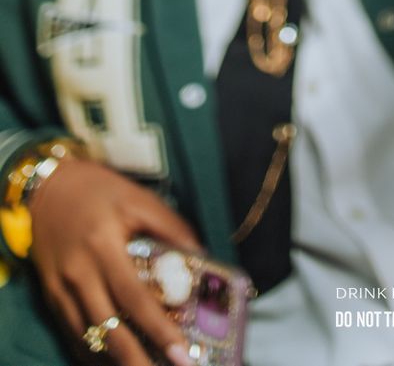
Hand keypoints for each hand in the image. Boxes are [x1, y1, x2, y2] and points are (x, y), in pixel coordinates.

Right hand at [30, 158, 201, 365]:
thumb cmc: (100, 191)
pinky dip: (94, 352)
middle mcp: (79, 273)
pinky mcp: (50, 296)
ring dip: (117, 360)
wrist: (49, 187)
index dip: (159, 329)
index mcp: (104, 246)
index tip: (181, 353)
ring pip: (89, 339)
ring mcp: (61, 288)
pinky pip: (72, 334)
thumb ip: (171, 227)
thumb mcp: (138, 199)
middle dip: (137, 360)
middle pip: (109, 331)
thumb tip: (200, 256)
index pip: (135, 298)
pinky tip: (115, 360)